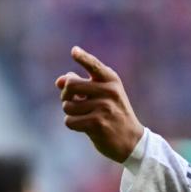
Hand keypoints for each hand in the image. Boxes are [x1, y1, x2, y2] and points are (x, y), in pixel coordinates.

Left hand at [55, 46, 143, 162]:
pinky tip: (85, 127)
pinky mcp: (97, 123)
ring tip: (84, 116)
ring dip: (70, 112)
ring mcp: (104, 107)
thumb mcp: (103, 95)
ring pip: (68, 105)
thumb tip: (59, 81)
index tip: (74, 51)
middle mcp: (109, 91)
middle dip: (65, 94)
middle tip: (71, 101)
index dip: (83, 57)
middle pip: (71, 84)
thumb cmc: (113, 114)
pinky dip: (73, 124)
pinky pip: (69, 121)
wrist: (131, 140)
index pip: (94, 65)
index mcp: (112, 80)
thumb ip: (81, 85)